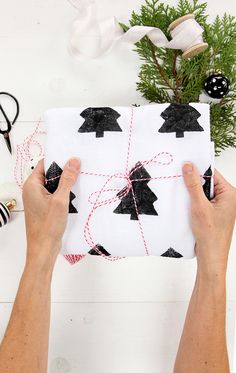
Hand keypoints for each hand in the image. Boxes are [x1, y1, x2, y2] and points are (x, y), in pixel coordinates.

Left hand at [23, 158, 80, 268]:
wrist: (44, 248)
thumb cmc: (47, 227)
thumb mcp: (61, 200)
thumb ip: (67, 179)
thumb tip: (73, 162)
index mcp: (32, 185)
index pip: (45, 164)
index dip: (58, 160)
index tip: (73, 158)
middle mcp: (33, 191)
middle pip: (50, 174)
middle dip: (65, 173)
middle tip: (80, 170)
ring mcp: (38, 199)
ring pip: (54, 185)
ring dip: (66, 185)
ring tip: (80, 183)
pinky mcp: (44, 207)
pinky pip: (55, 195)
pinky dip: (65, 195)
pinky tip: (75, 196)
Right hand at [182, 162, 235, 278]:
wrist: (211, 257)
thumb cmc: (210, 234)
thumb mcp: (199, 206)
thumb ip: (193, 184)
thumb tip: (188, 165)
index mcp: (230, 194)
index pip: (212, 174)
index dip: (198, 170)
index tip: (183, 166)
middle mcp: (228, 199)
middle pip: (207, 183)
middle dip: (193, 183)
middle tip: (179, 181)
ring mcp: (221, 207)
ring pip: (203, 193)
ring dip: (192, 194)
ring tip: (182, 195)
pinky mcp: (214, 214)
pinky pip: (202, 202)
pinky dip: (193, 202)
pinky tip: (186, 205)